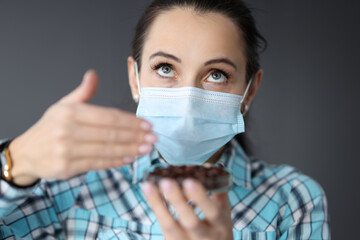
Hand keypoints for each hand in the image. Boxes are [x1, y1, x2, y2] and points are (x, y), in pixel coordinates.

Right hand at [9, 70, 156, 185]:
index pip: (108, 116)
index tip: (147, 124)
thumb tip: (93, 74)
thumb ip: (83, 92)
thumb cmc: (50, 128)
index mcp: (69, 112)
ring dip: (130, 149)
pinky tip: (129, 158)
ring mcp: (66, 150)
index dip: (130, 121)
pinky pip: (97, 164)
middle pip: (110, 133)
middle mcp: (67, 130)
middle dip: (135, 136)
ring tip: (146, 149)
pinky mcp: (66, 167)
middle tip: (153, 138)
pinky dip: (116, 161)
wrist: (27, 153)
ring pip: (106, 150)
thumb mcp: (63, 106)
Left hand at [142, 179, 232, 239]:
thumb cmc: (218, 228)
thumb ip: (218, 192)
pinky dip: (156, 209)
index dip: (201, 198)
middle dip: (178, 201)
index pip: (212, 212)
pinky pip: (162, 228)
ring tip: (148, 186)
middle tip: (166, 182)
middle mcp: (205, 237)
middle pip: (191, 222)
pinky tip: (149, 194)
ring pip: (170, 228)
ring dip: (158, 205)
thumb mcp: (223, 212)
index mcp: (220, 226)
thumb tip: (210, 168)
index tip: (189, 181)